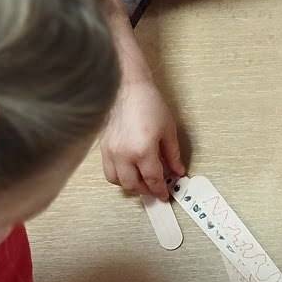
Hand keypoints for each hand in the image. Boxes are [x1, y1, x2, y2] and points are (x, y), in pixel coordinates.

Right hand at [100, 79, 183, 197]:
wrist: (127, 87)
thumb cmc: (149, 103)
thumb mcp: (168, 130)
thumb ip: (172, 154)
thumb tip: (177, 171)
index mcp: (142, 151)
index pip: (152, 179)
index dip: (160, 190)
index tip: (166, 194)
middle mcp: (124, 155)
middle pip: (133, 185)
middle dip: (146, 190)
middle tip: (156, 189)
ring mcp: (111, 152)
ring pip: (117, 181)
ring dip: (130, 185)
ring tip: (142, 181)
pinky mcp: (103, 147)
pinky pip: (109, 170)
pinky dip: (119, 175)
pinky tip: (129, 170)